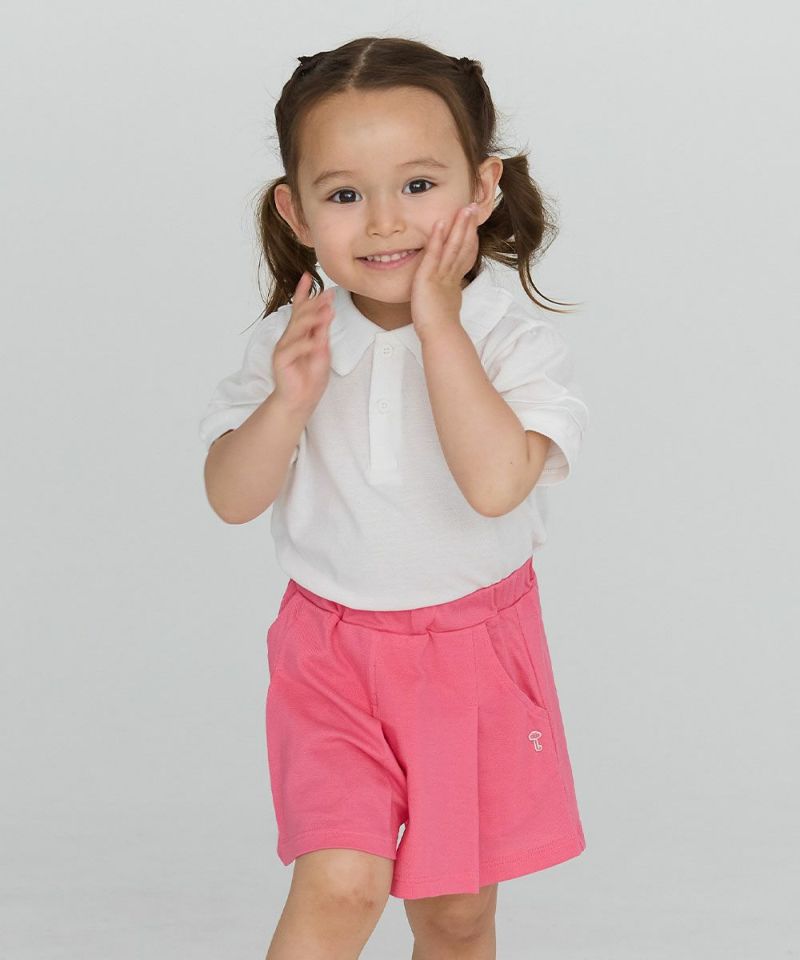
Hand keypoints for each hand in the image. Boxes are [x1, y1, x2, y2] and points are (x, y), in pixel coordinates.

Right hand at [271, 271, 333, 415]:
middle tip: (328, 294)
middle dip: (314, 303)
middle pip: (300, 315)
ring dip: (313, 319)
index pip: (300, 308)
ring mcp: (284, 347)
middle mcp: (289, 337)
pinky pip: (295, 349)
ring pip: (297, 328)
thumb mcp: (322, 352)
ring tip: (327, 311)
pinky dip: (307, 344)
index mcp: (299, 334)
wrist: (300, 400)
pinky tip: (318, 341)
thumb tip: (327, 313)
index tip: (308, 276)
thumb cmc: (310, 378)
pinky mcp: (281, 360)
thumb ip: (322, 334)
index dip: (303, 292)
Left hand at [409, 202, 480, 337]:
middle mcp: (450, 275)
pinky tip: (440, 223)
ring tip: (464, 209)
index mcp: (453, 281)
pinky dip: (437, 238)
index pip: (464, 255)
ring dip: (459, 226)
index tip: (473, 226)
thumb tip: (444, 296)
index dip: (470, 239)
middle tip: (473, 208)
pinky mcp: (429, 277)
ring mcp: (441, 275)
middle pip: (463, 246)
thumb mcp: (444, 306)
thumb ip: (445, 296)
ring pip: (453, 246)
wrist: (440, 334)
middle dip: (468, 226)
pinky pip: (434, 254)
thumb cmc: (439, 326)